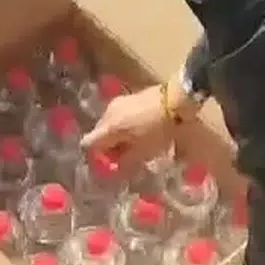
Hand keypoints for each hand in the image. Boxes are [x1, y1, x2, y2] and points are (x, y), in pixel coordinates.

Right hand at [81, 81, 195, 171]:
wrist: (176, 101)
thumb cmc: (159, 130)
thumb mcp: (143, 152)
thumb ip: (125, 162)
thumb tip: (115, 168)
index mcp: (109, 128)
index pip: (88, 143)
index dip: (98, 156)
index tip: (113, 162)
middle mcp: (108, 113)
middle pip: (99, 134)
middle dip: (109, 146)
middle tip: (127, 155)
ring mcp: (118, 102)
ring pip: (109, 124)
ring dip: (117, 135)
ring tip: (136, 142)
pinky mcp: (129, 96)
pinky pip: (119, 115)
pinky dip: (124, 124)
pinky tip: (140, 129)